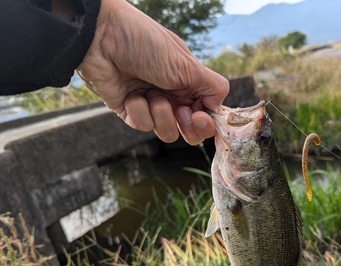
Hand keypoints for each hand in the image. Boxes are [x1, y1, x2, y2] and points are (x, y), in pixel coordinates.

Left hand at [76, 0, 228, 144]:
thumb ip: (212, 87)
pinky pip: (142, 126)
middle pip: (189, 129)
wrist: (101, 38)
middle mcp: (172, 95)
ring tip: (151, 95)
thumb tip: (220, 108)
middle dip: (188, 126)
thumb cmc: (145, 43)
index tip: (201, 117)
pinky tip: (130, 94)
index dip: (207, 122)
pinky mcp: (129, 111)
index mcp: (189, 82)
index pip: (206, 113)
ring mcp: (150, 104)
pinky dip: (138, 111)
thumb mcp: (186, 64)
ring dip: (161, 115)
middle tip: (182, 112)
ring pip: (167, 132)